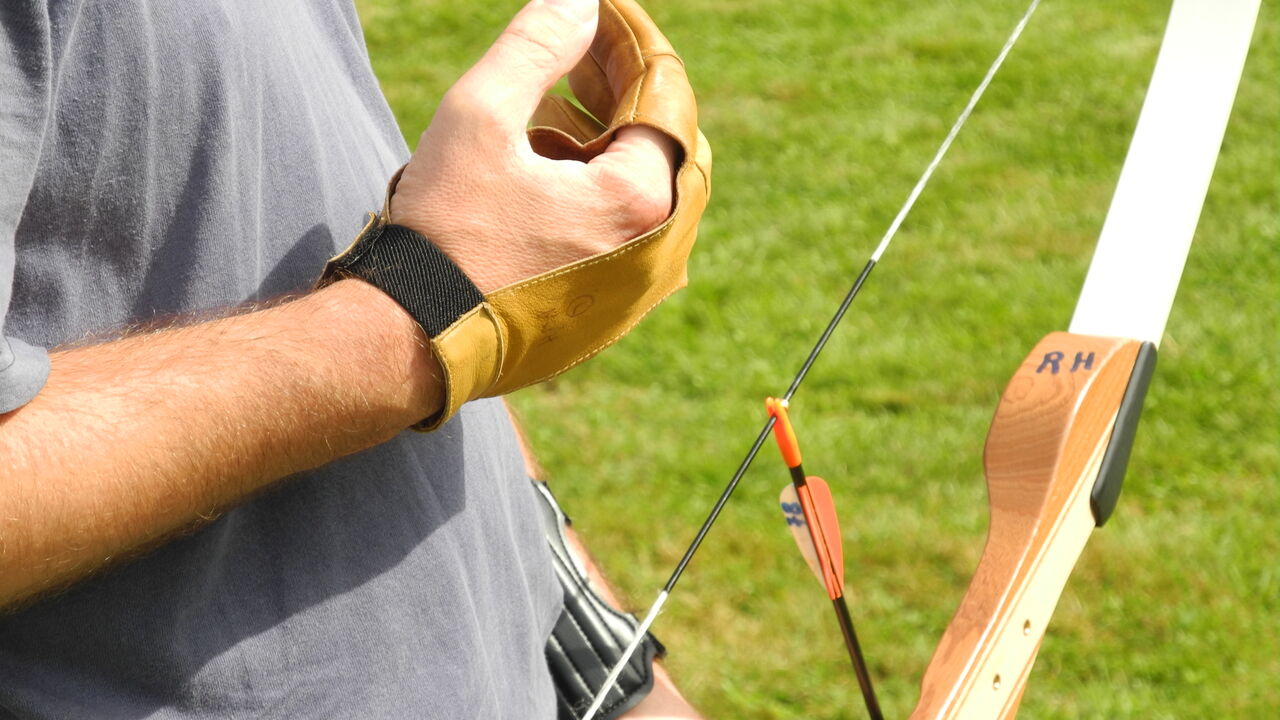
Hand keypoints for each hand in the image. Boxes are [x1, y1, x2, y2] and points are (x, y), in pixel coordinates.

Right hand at [390, 0, 678, 293]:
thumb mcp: (480, 116)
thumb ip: (536, 46)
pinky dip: (600, 185)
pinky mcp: (611, 307)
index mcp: (640, 201)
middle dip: (624, 86)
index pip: (662, 95)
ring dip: (609, 134)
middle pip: (665, 140)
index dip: (628, 41)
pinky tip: (550, 161)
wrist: (411, 337)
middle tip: (579, 48)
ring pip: (647, 185)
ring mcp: (638, 285)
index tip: (595, 10)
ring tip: (554, 101)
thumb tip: (580, 0)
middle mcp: (659, 250)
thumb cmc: (444, 231)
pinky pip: (626, 229)